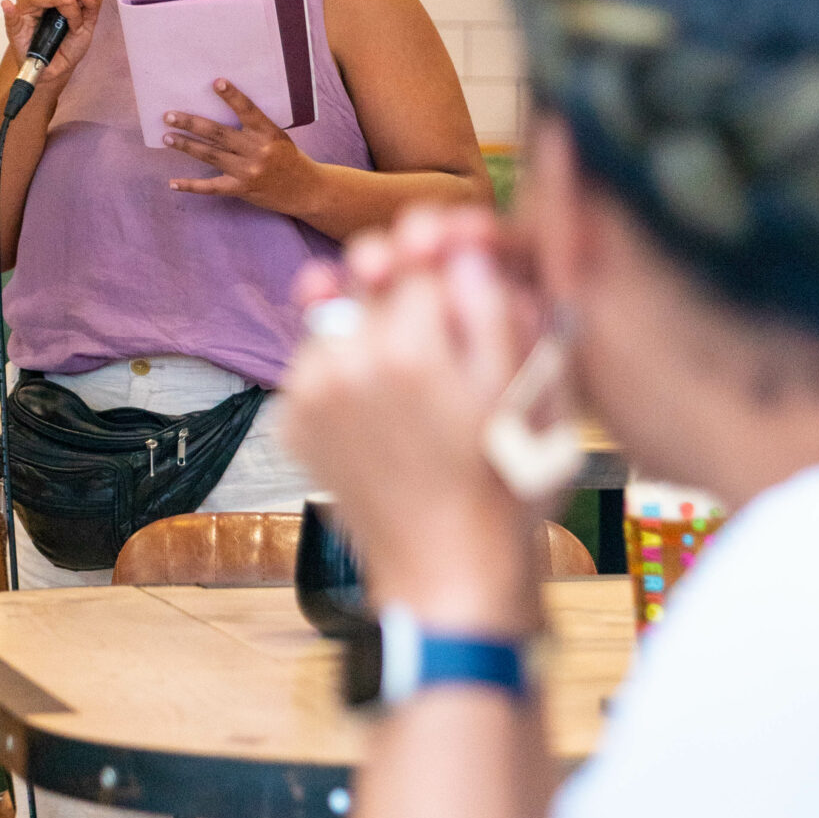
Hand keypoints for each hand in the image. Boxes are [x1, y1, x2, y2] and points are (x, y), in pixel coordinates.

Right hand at [1, 0, 102, 95]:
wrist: (57, 69)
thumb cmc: (68, 45)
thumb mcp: (87, 26)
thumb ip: (92, 7)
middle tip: (73, 9)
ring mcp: (24, 10)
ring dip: (52, 0)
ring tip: (62, 17)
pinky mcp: (14, 27)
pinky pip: (10, 16)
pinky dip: (9, 11)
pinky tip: (8, 6)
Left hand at [164, 81, 318, 212]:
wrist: (306, 190)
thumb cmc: (289, 157)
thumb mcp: (278, 136)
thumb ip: (255, 126)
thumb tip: (221, 111)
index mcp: (269, 133)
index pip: (248, 111)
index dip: (233, 97)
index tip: (216, 83)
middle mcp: (257, 151)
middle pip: (219, 134)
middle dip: (191, 124)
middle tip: (169, 115)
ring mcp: (248, 171)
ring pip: (210, 155)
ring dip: (186, 146)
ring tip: (167, 137)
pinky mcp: (241, 189)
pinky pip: (211, 187)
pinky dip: (191, 186)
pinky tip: (173, 183)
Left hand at [282, 204, 543, 630]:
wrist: (450, 570)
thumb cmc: (503, 486)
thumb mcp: (526, 391)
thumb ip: (492, 306)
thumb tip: (463, 248)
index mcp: (410, 352)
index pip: (420, 255)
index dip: (444, 248)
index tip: (453, 250)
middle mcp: (347, 365)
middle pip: (368, 272)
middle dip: (399, 271)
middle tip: (429, 295)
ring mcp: (310, 395)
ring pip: (333, 310)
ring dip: (365, 317)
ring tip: (407, 362)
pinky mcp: (292, 422)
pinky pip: (312, 361)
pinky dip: (340, 364)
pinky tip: (379, 401)